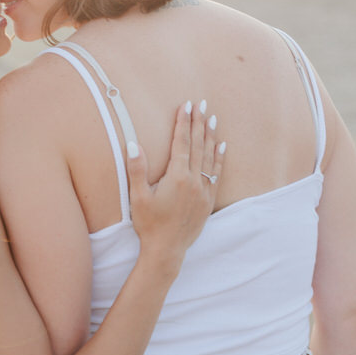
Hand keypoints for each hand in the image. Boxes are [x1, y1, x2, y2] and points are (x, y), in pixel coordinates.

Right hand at [126, 100, 224, 259]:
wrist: (167, 250)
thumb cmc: (149, 224)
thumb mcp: (138, 197)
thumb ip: (136, 170)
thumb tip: (133, 144)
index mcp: (177, 177)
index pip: (181, 143)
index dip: (183, 122)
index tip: (185, 105)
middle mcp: (194, 181)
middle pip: (197, 145)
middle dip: (198, 123)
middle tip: (201, 104)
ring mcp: (204, 190)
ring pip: (209, 156)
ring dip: (210, 135)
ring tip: (212, 118)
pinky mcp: (208, 200)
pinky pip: (217, 172)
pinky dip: (219, 157)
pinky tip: (222, 145)